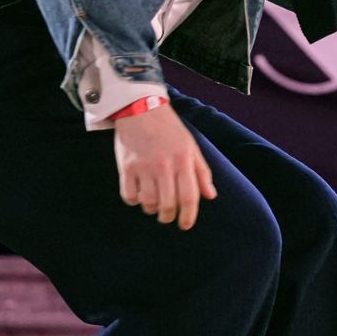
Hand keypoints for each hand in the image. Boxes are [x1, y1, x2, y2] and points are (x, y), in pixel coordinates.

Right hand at [113, 102, 216, 229]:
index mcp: (183, 161)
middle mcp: (164, 166)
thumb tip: (210, 195)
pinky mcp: (126, 167)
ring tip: (153, 205)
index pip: (189, 197)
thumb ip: (202, 172)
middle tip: (167, 217)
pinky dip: (134, 201)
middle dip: (168, 217)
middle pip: (167, 204)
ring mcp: (144, 167)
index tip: (185, 225)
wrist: (141, 109)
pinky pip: (129, 195)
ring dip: (151, 210)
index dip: (188, 216)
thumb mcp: (191, 147)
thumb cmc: (170, 130)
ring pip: (148, 203)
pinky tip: (139, 196)